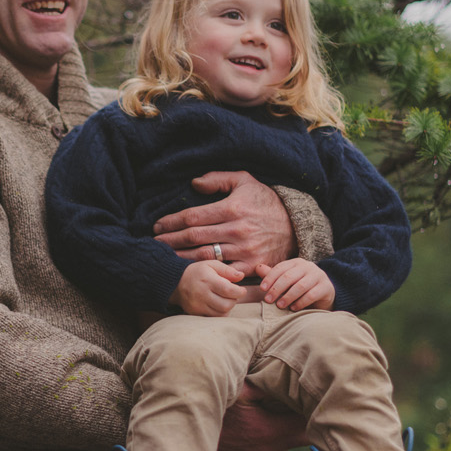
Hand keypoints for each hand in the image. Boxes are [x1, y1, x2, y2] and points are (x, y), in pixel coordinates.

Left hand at [152, 171, 296, 274]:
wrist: (296, 225)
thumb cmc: (265, 201)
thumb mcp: (245, 181)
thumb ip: (218, 178)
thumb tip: (194, 183)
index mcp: (232, 208)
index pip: (193, 217)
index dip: (172, 222)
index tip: (158, 226)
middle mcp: (236, 230)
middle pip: (194, 238)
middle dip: (170, 241)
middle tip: (154, 243)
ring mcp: (244, 250)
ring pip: (205, 256)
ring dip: (181, 258)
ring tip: (165, 257)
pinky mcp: (251, 265)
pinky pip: (224, 271)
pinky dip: (206, 272)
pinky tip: (191, 270)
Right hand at [170, 260, 244, 316]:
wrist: (175, 282)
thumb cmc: (197, 272)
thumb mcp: (211, 265)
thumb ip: (227, 270)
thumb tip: (241, 276)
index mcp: (207, 280)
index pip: (229, 290)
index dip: (240, 292)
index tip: (242, 290)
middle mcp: (202, 294)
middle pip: (227, 305)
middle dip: (234, 300)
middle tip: (231, 294)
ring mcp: (198, 305)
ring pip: (221, 313)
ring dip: (227, 307)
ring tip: (224, 299)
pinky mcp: (195, 313)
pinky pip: (213, 317)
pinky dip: (219, 312)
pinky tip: (217, 304)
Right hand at [214, 387, 309, 450]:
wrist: (194, 436)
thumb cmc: (217, 412)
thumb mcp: (240, 392)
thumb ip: (264, 386)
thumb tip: (284, 378)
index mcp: (271, 431)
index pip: (307, 424)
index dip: (315, 410)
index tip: (315, 397)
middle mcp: (272, 447)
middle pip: (305, 437)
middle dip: (311, 420)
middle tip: (310, 402)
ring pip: (292, 441)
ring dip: (296, 427)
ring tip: (295, 408)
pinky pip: (279, 444)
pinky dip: (283, 433)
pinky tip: (276, 418)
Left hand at [255, 259, 334, 310]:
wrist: (324, 294)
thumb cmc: (300, 287)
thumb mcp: (286, 281)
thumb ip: (273, 275)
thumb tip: (257, 268)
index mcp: (296, 263)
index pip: (280, 268)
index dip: (270, 278)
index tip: (262, 289)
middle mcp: (308, 267)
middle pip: (289, 277)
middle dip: (276, 289)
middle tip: (268, 300)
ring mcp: (318, 276)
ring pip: (300, 286)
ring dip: (288, 297)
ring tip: (280, 305)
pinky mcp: (326, 287)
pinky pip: (311, 295)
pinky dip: (301, 302)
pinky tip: (293, 308)